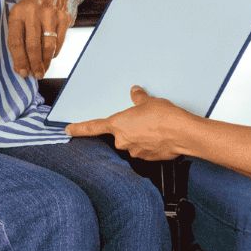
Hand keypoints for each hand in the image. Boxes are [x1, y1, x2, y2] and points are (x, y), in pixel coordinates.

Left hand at [7, 0, 77, 77]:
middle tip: (35, 75)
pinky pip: (59, 41)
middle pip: (32, 46)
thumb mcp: (22, 10)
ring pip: (47, 46)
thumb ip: (19, 31)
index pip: (16, 41)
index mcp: (18, 12)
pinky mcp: (64, 17)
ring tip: (42, 70)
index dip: (18, 60)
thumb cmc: (36, 2)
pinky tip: (50, 56)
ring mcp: (50, 15)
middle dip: (33, 64)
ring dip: (45, 62)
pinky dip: (54, 52)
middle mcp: (33, 13)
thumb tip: (20, 61)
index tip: (21, 72)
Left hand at [65, 85, 196, 159]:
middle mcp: (123, 141)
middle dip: (129, 128)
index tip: (68, 130)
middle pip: (119, 135)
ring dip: (140, 135)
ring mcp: (135, 151)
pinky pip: (144, 149)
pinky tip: (160, 136)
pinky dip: (150, 143)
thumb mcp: (148, 101)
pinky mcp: (148, 158)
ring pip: (133, 142)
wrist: (182, 133)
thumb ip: (138, 98)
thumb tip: (136, 92)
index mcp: (118, 125)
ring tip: (155, 127)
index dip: (79, 129)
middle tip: (144, 120)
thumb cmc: (164, 117)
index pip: (92, 127)